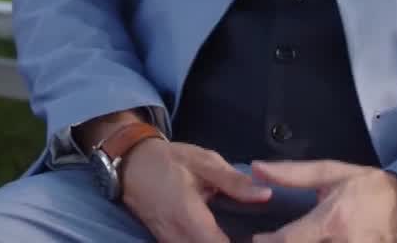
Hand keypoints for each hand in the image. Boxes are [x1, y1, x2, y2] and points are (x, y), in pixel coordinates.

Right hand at [121, 139, 272, 242]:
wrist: (131, 165)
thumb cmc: (169, 161)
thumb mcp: (203, 162)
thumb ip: (233, 181)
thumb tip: (266, 195)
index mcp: (190, 218)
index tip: (262, 237)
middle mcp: (178, 238)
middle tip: (257, 235)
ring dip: (219, 242)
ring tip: (241, 235)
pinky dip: (208, 242)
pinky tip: (223, 234)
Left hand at [248, 160, 396, 241]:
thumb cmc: (370, 186)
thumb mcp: (332, 173)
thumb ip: (292, 174)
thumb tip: (256, 169)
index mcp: (332, 221)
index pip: (289, 240)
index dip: (267, 242)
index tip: (256, 238)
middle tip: (270, 240)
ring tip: (292, 239)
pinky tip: (313, 242)